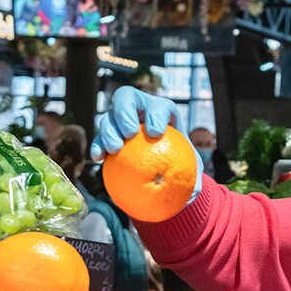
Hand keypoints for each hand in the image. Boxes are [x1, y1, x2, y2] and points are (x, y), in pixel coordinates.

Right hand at [90, 86, 201, 205]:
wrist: (161, 163)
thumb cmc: (179, 162)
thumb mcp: (191, 168)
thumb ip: (193, 177)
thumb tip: (193, 192)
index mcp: (161, 110)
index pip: (158, 105)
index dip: (155, 114)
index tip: (155, 133)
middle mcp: (138, 109)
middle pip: (126, 98)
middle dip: (125, 113)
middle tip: (130, 134)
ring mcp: (119, 120)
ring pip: (108, 116)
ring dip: (109, 131)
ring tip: (115, 149)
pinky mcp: (107, 136)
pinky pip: (98, 138)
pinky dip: (97, 146)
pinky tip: (99, 158)